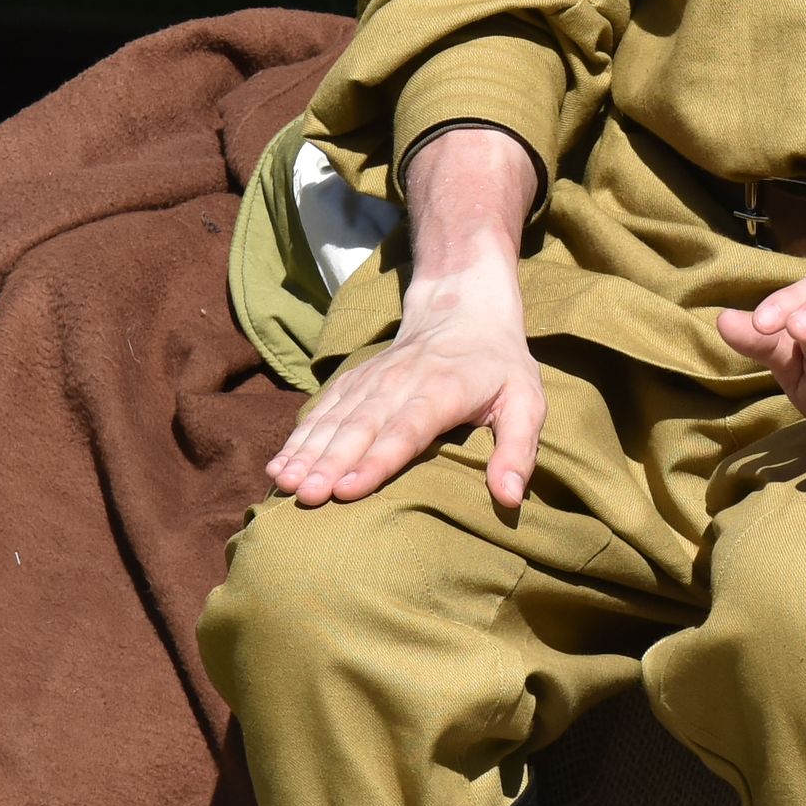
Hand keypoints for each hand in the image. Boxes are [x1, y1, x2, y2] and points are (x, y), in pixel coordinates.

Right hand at [270, 260, 546, 513]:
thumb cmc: (499, 366)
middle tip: (307, 497)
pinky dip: (299, 438)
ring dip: (307, 453)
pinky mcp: (354, 382)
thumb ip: (519, 450)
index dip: (377, 460)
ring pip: (334, 419)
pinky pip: (321, 411)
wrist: (461, 307)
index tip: (349, 490)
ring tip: (285, 484)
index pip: (406, 430)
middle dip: (331, 463)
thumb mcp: (527, 402)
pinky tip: (278, 466)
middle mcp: (400, 383)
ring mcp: (371, 381)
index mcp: (444, 391)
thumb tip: (510, 498)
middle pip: (360, 427)